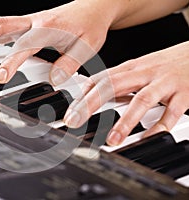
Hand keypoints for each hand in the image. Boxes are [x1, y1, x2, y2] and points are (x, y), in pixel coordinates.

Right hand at [0, 0, 123, 84]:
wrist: (92, 10)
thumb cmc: (89, 26)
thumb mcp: (88, 47)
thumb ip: (70, 63)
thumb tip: (54, 80)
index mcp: (48, 28)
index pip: (24, 44)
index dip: (11, 60)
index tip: (0, 77)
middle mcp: (33, 22)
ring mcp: (26, 22)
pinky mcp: (24, 25)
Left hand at [64, 41, 188, 145]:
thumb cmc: (165, 64)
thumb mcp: (138, 69)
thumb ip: (118, 82)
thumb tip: (94, 94)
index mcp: (130, 68)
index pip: (100, 80)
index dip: (82, 96)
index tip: (69, 112)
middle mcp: (144, 74)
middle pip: (112, 86)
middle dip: (90, 104)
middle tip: (75, 121)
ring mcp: (163, 83)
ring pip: (141, 100)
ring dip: (125, 121)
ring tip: (112, 139)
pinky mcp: (184, 93)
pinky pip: (171, 112)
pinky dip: (159, 126)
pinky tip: (148, 138)